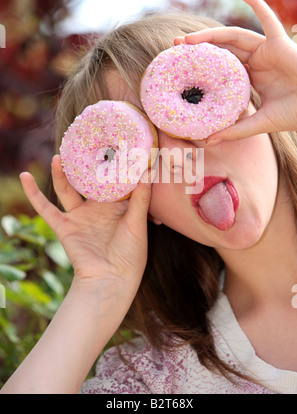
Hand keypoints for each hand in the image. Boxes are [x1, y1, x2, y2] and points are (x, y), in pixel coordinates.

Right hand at [20, 155, 154, 288]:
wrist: (112, 280)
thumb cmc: (130, 255)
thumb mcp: (137, 223)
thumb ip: (141, 198)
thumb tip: (146, 171)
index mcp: (117, 206)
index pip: (113, 179)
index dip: (111, 163)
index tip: (112, 142)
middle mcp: (97, 208)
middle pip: (87, 180)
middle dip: (84, 164)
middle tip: (81, 142)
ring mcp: (79, 216)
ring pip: (67, 188)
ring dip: (61, 173)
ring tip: (59, 154)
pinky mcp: (64, 226)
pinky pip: (45, 208)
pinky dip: (33, 194)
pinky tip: (24, 176)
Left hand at [175, 0, 296, 142]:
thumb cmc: (295, 114)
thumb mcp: (259, 123)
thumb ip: (236, 130)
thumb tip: (208, 140)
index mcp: (250, 78)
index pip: (221, 67)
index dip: (202, 65)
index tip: (181, 66)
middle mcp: (256, 62)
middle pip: (222, 49)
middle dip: (199, 46)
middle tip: (175, 46)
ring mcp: (266, 50)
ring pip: (234, 36)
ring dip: (210, 34)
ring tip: (187, 39)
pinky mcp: (279, 41)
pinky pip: (267, 17)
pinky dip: (256, 3)